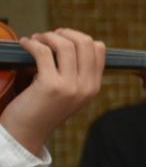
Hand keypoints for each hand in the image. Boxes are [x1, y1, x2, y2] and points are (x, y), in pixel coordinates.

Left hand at [1, 29, 105, 154]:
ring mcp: (70, 87)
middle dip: (65, 33)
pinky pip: (44, 52)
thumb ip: (77, 74)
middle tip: (49, 36)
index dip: (79, 38)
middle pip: (85, 43)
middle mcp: (86, 86)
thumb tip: (68, 42)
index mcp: (94, 87)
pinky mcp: (50, 86)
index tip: (62, 39)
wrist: (27, 133)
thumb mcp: (70, 94)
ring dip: (48, 36)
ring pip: (65, 45)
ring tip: (36, 39)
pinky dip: (32, 43)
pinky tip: (25, 44)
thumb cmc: (43, 110)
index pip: (99, 49)